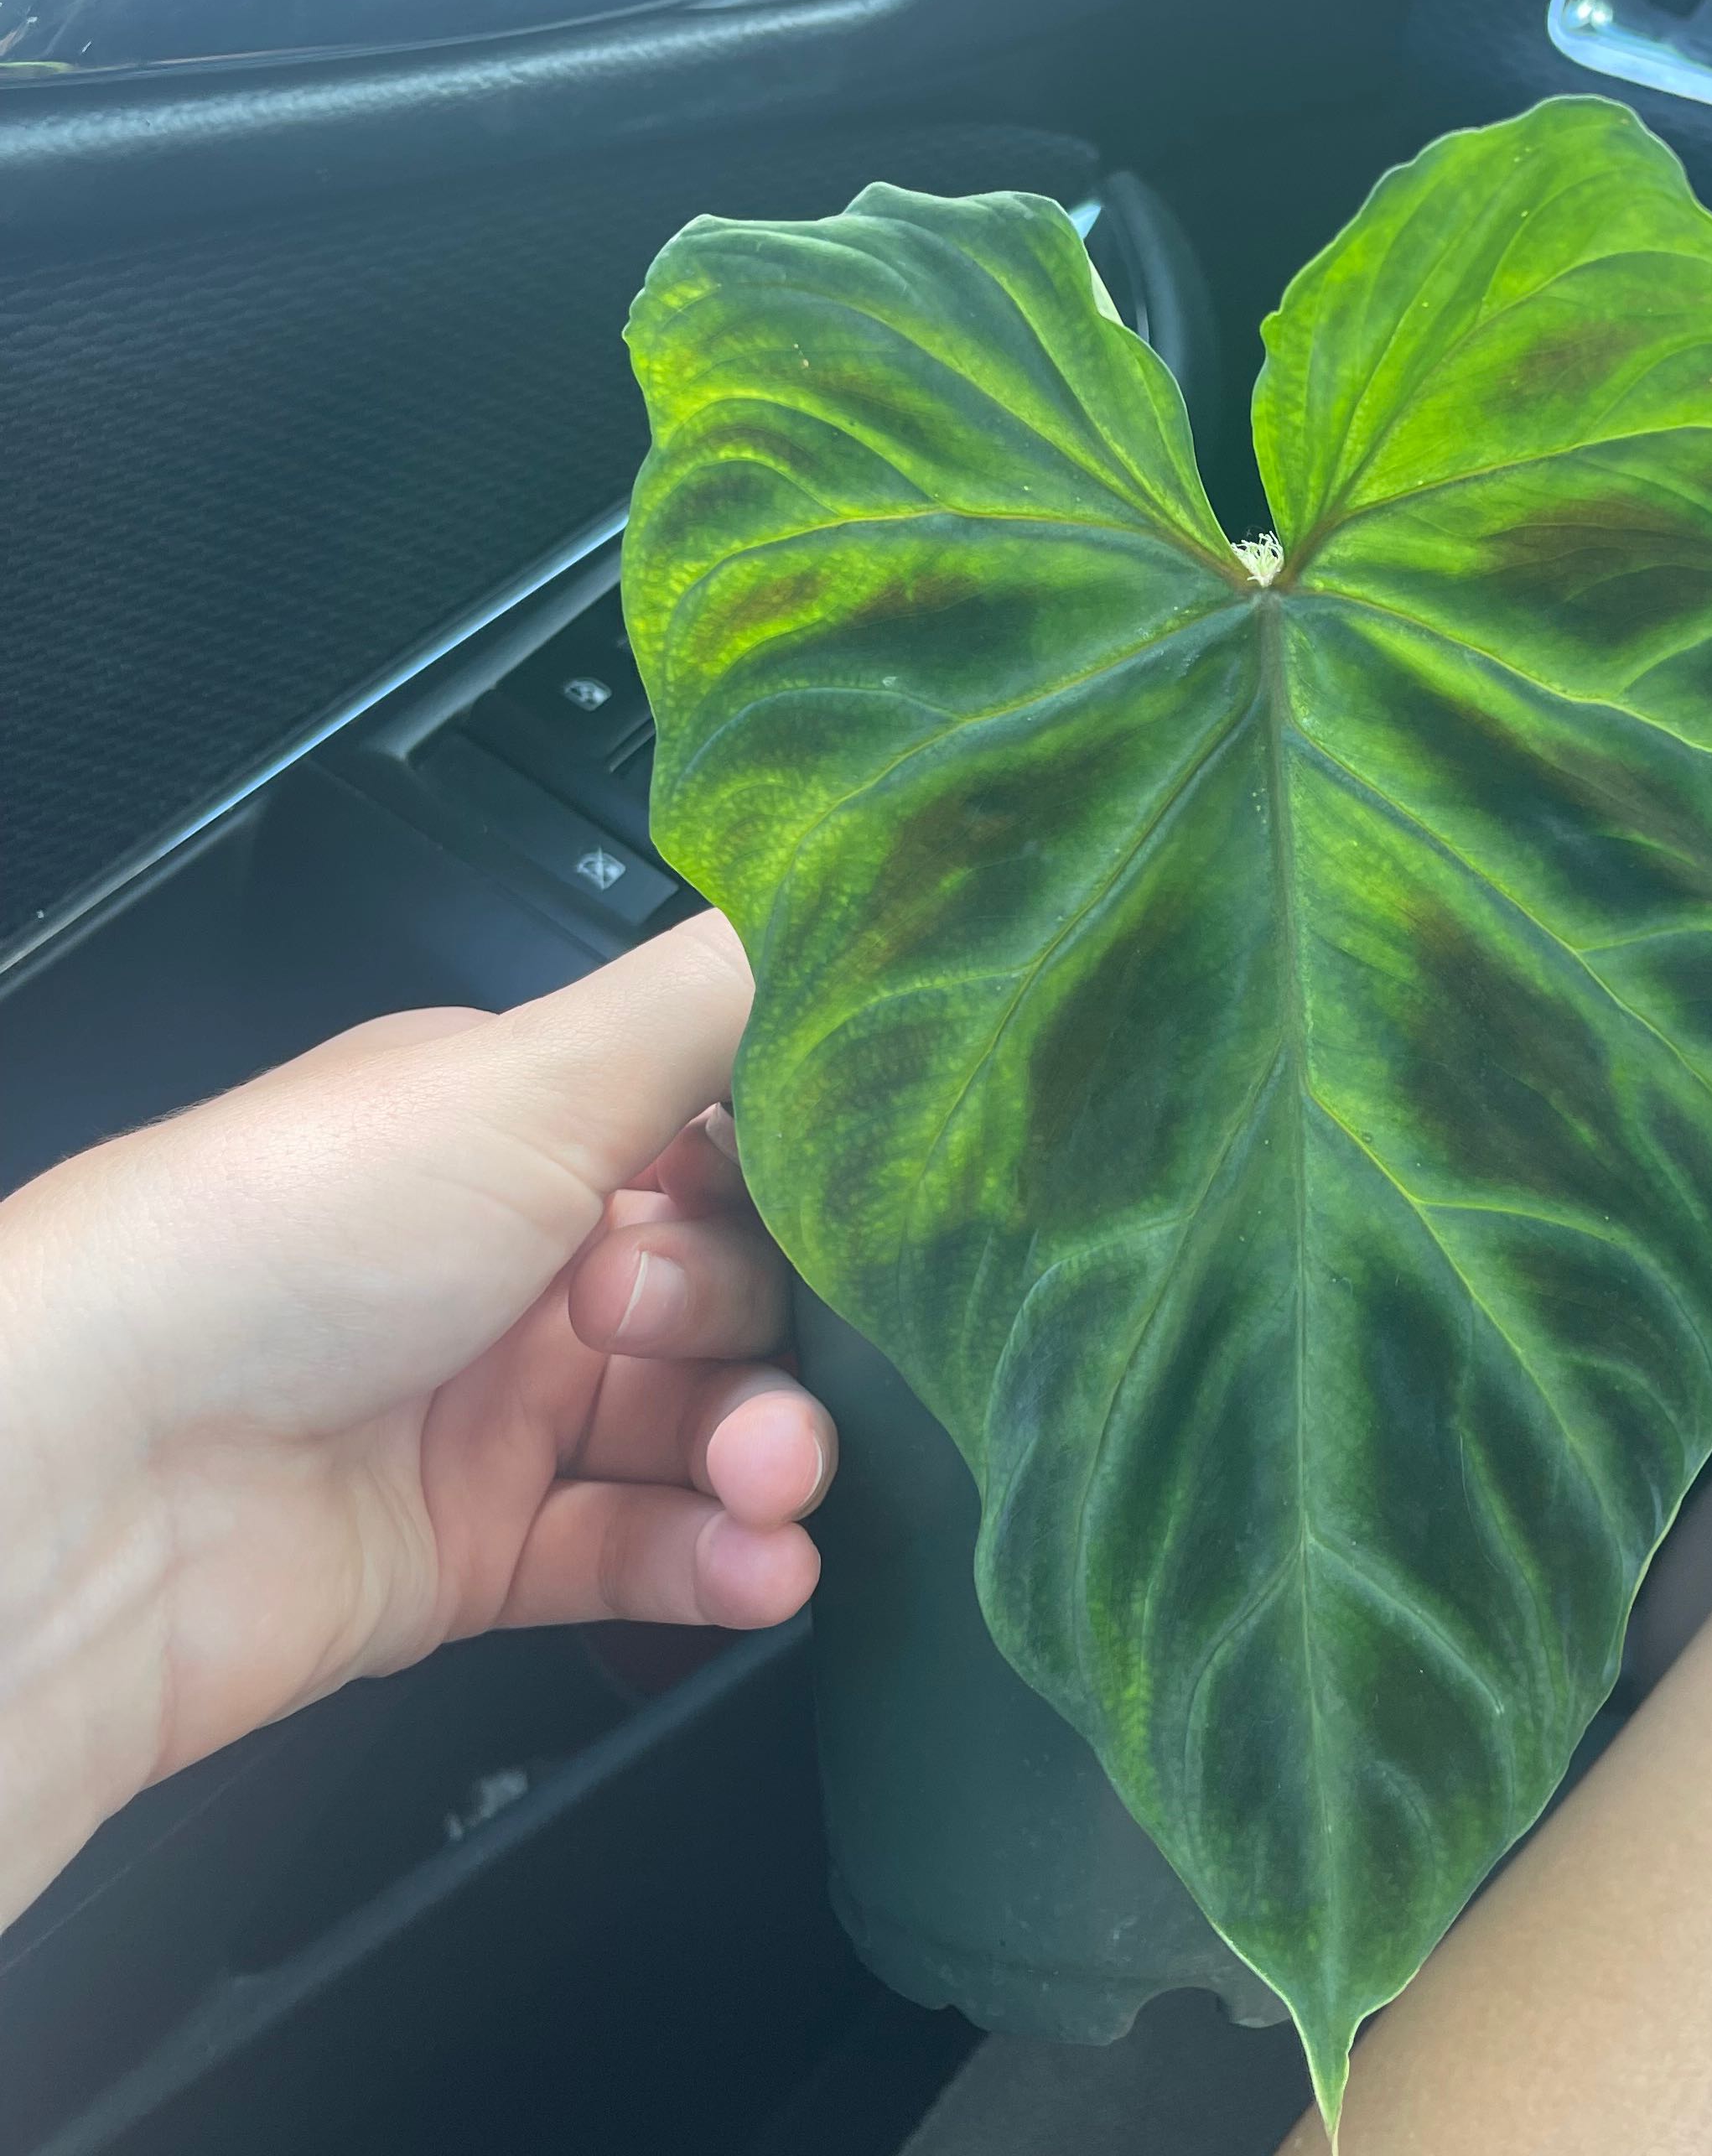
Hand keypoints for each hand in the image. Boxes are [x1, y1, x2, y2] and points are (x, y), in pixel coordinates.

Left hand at [0, 913, 832, 1927]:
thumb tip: (869, 904)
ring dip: (762, 1452)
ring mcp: (493, 1408)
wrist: (85, 1488)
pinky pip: (640, 1549)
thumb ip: (711, 1002)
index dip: (777, 1177)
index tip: (795, 1200)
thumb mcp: (523, 1076)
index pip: (719, 1139)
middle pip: (727, 1288)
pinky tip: (757, 1563)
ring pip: (700, 1424)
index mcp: (513, 1119)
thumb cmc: (275, 1243)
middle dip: (751, 1322)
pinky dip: (713, 1559)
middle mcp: (513, 1253)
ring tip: (765, 1483)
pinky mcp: (479, 1550)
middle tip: (666, 1335)